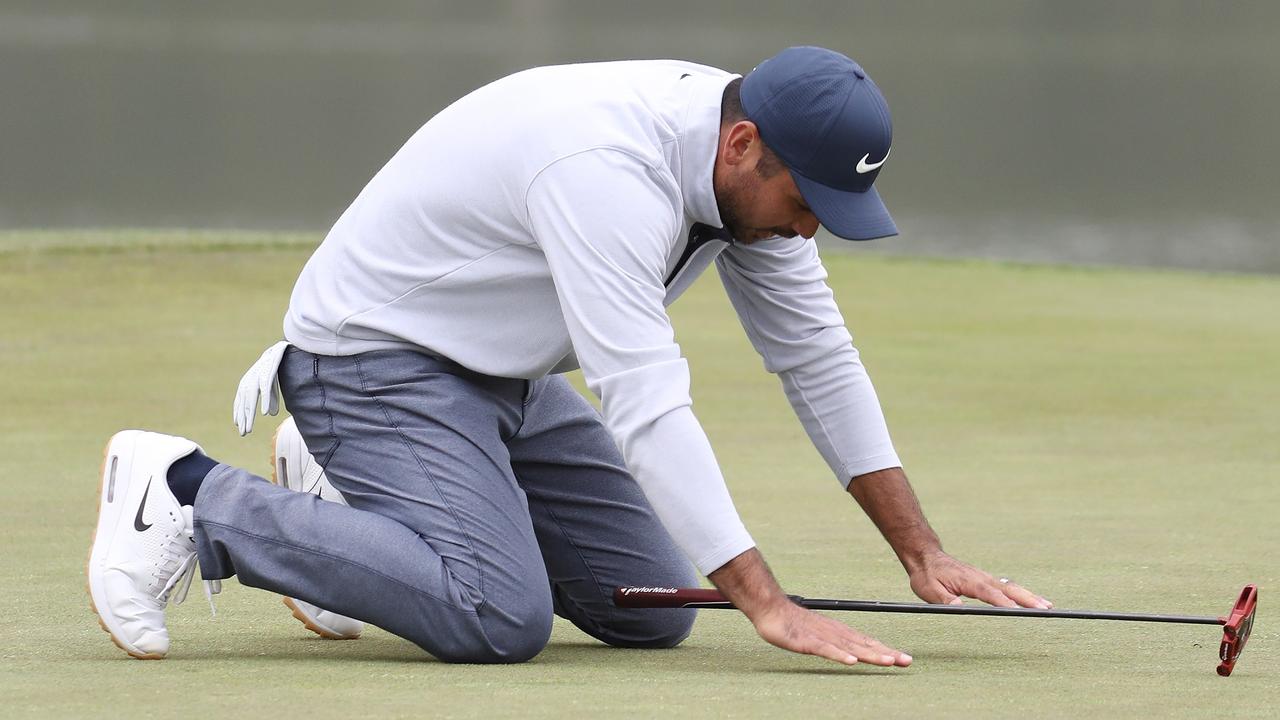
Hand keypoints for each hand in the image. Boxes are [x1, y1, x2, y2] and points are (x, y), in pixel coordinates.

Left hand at [232, 341, 289, 435]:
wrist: (280, 348)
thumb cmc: (274, 367)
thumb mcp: (271, 385)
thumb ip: (270, 399)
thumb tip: (270, 414)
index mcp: (247, 382)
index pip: (241, 400)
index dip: (240, 413)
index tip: (240, 426)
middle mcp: (249, 379)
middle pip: (245, 402)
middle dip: (244, 418)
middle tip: (244, 433)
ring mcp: (257, 376)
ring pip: (251, 398)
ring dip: (250, 414)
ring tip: (250, 427)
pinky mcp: (268, 372)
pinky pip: (265, 389)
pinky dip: (264, 401)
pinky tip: (265, 413)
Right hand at [708, 548, 910, 666]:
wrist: (772, 608)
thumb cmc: (793, 623)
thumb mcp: (819, 635)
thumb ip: (835, 643)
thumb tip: (852, 652)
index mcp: (839, 632)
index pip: (867, 642)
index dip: (886, 650)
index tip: (903, 658)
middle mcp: (835, 633)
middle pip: (865, 644)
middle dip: (886, 653)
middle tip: (906, 661)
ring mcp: (822, 637)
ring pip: (851, 647)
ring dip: (870, 654)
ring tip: (888, 661)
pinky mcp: (807, 641)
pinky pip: (826, 650)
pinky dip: (840, 654)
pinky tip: (851, 660)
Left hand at [908, 549, 1051, 608]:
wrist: (925, 556)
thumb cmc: (927, 575)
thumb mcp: (929, 590)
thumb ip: (944, 599)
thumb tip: (958, 607)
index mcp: (968, 581)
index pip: (989, 593)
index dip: (1004, 603)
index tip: (1018, 611)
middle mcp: (980, 577)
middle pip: (1007, 588)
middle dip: (1027, 598)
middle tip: (1046, 608)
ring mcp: (984, 577)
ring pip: (1009, 586)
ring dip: (1028, 595)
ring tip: (1047, 605)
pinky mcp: (984, 579)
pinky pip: (1005, 586)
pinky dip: (1019, 593)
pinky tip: (1030, 600)